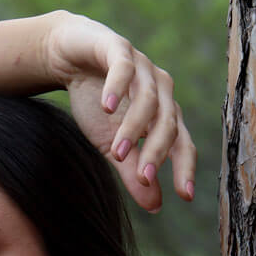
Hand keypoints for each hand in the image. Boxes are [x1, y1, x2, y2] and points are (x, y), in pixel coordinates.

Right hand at [44, 12, 195, 211]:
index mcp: (163, 114)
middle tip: (142, 177)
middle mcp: (160, 89)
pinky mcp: (118, 48)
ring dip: (133, 127)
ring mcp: (142, 67)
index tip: (184, 196)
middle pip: (167, 122)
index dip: (184, 168)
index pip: (182, 143)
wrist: (71, 59)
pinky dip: (118, 87)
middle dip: (155, 151)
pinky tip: (107, 106)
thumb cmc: (97, 103)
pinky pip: (124, 67)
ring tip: (116, 152)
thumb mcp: (112, 145)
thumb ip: (133, 173)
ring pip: (148, 98)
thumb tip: (155, 207)